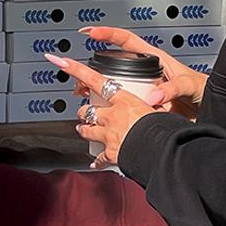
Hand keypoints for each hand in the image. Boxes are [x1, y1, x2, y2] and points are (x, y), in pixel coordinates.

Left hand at [45, 52, 157, 168]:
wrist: (162, 151)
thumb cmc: (163, 129)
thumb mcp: (160, 109)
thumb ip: (153, 106)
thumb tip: (157, 104)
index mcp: (125, 101)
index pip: (95, 80)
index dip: (76, 70)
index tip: (62, 62)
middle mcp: (112, 116)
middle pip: (88, 110)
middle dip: (84, 111)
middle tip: (84, 111)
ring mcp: (108, 135)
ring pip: (87, 130)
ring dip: (84, 130)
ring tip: (83, 129)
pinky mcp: (110, 153)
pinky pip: (99, 158)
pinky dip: (97, 161)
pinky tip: (94, 163)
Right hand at [79, 26, 208, 120]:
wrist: (213, 110)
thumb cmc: (205, 90)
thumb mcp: (190, 85)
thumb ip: (173, 88)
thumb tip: (154, 96)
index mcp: (155, 59)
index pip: (126, 40)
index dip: (107, 34)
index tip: (90, 32)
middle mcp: (147, 72)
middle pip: (113, 65)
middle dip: (93, 69)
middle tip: (79, 75)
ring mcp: (144, 88)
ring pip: (115, 86)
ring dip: (97, 91)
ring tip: (84, 95)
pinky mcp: (144, 104)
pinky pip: (123, 104)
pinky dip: (111, 108)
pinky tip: (102, 113)